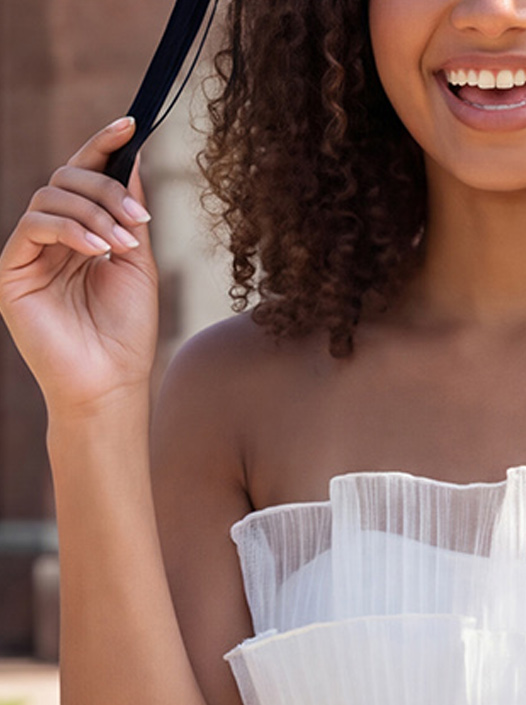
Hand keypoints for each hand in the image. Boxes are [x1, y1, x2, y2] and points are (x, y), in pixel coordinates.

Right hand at [0, 117, 157, 414]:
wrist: (110, 384)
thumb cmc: (126, 333)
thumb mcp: (137, 263)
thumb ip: (128, 213)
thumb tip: (131, 158)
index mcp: (80, 234)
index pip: (84, 177)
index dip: (103, 146)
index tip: (131, 123)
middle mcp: (51, 239)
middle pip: (68, 178)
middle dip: (106, 188)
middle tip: (138, 218)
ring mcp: (28, 254)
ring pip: (50, 195)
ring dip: (93, 211)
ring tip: (123, 244)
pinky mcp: (11, 272)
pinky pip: (32, 225)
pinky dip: (68, 229)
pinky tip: (97, 249)